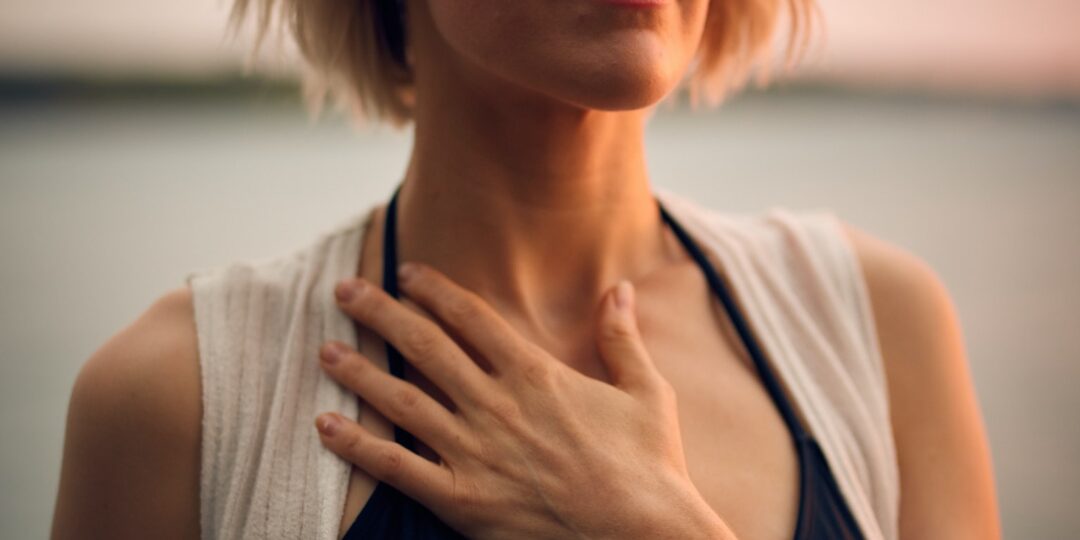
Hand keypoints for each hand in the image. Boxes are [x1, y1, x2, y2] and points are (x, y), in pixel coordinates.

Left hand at [315, 264, 733, 538]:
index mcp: (535, 375)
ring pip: (402, 401)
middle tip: (345, 291)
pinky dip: (357, 446)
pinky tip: (325, 425)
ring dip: (358, 372)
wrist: (643, 536)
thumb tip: (621, 287)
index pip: (471, 317)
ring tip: (325, 350)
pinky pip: (397, 468)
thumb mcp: (646, 392)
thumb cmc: (650, 466)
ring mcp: (475, 453)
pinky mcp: (462, 501)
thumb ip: (622, 336)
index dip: (433, 290)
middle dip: (380, 313)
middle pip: (424, 346)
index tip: (406, 272)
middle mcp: (496, 406)